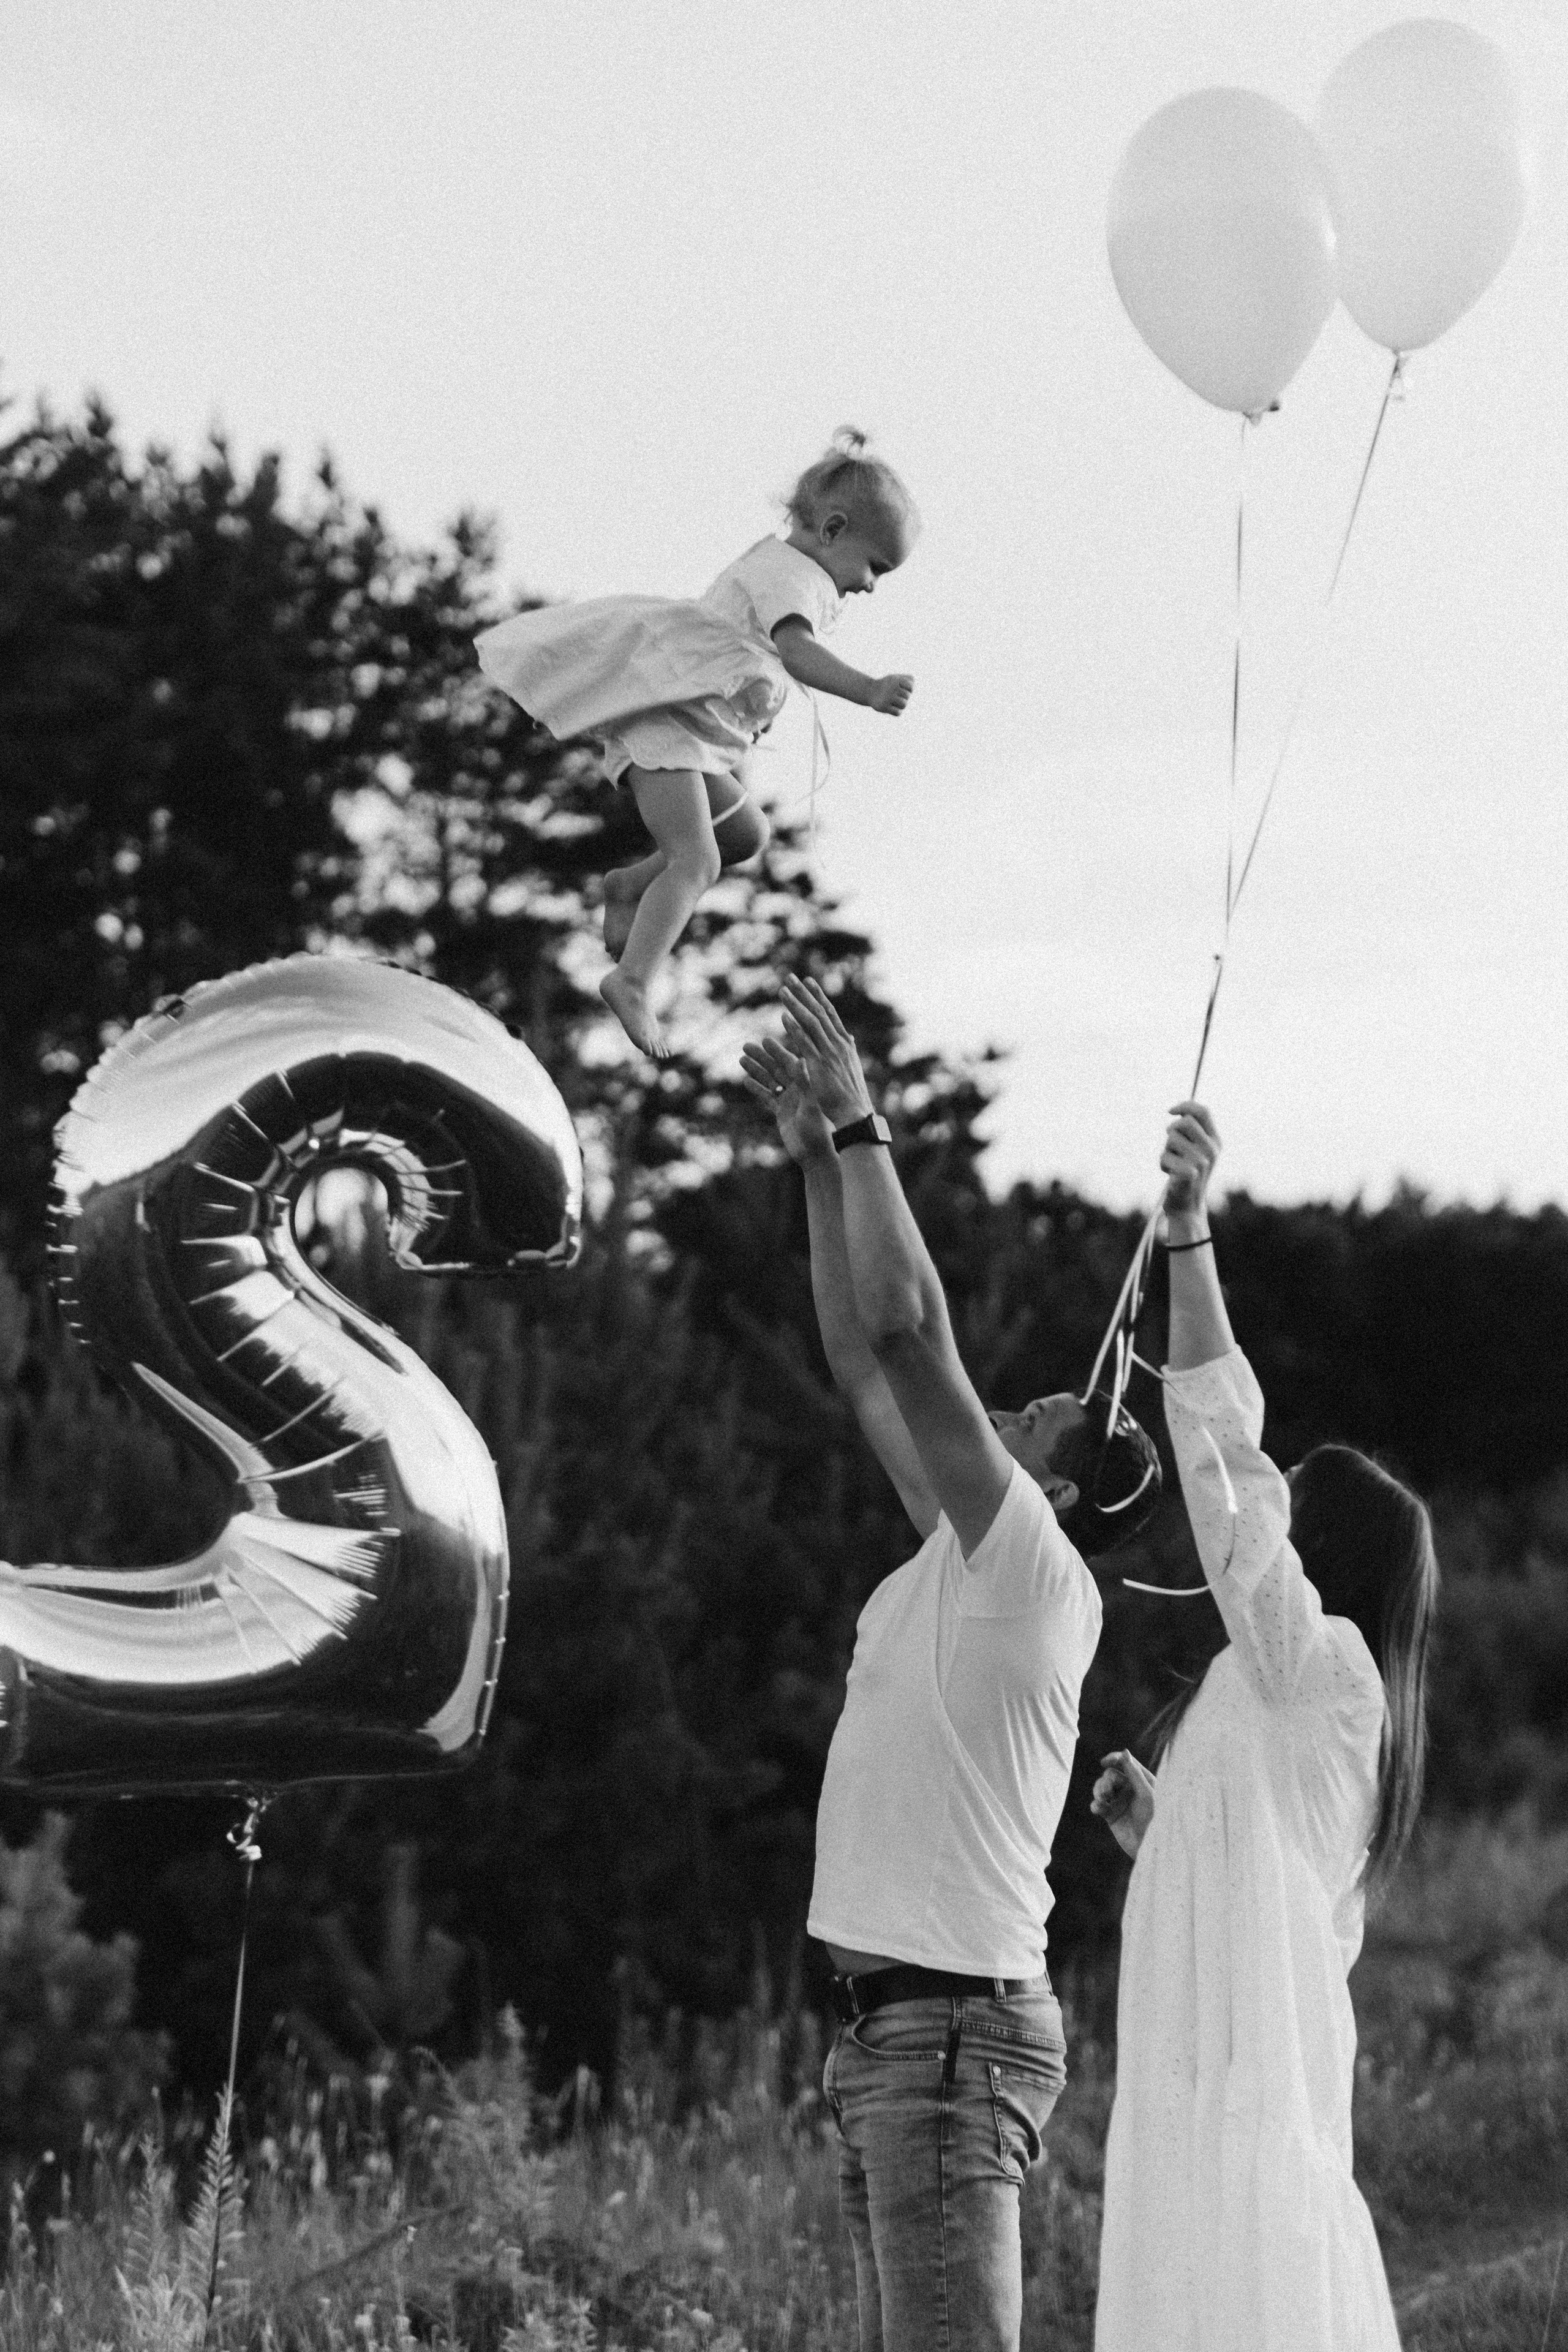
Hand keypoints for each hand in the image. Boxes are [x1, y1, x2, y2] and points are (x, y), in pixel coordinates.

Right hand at [739, 1035, 835, 1165]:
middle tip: (746, 1045)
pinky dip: (757, 1089)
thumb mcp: (810, 1104)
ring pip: (769, 1081)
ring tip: (741, 1058)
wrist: (816, 1154)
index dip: (777, 1051)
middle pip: (777, 1068)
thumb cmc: (819, 1130)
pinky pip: (767, 1098)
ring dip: (756, 1070)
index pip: (790, 1062)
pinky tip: (746, 1080)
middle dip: (762, 1057)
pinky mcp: (781, 1113)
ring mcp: (788, 1100)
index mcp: (807, 1084)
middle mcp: (798, 1089)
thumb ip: (805, 1083)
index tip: (765, 1040)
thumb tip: (800, 1059)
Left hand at [777, 975, 875, 1129]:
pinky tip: (784, 1017)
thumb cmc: (851, 1094)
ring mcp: (830, 1053)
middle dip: (804, 994)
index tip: (808, 981)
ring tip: (782, 991)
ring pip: (811, 1023)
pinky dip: (795, 1029)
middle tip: (789, 977)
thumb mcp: (850, 1067)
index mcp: (845, 1043)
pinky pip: (806, 1043)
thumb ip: (846, 1051)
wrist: (855, 1113)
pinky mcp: (820, 1066)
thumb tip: (848, 1038)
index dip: (818, 996)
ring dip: (796, 1005)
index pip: (829, 1014)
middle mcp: (838, 1044)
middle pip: (819, 1012)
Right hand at [867, 673, 912, 715]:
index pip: (910, 686)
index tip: (904, 689)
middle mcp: (891, 688)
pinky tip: (892, 708)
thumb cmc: (887, 685)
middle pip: (907, 696)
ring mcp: (887, 698)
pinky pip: (898, 713)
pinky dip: (897, 711)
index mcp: (895, 680)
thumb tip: (913, 684)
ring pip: (904, 705)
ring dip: (901, 705)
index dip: (909, 689)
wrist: (870, 691)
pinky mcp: (883, 707)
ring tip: (896, 702)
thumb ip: (908, 679)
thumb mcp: (896, 678)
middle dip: (905, 697)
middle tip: (898, 696)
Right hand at [1091, 1749, 1155, 1859]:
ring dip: (1099, 1791)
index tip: (1104, 1762)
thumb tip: (1124, 1751)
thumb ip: (1134, 1773)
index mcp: (1141, 1780)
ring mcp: (1119, 1801)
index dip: (1113, 1759)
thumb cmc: (1154, 1819)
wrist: (1149, 1847)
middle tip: (1108, 1792)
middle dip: (1106, 1781)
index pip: (1125, 1762)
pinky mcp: (1110, 1814)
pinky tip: (1098, 1809)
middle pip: (1110, 1774)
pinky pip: (1098, 1804)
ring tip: (1103, 1800)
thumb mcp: (1146, 1794)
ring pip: (1101, 1787)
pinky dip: (1095, 1804)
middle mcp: (1129, 1789)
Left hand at [1160, 1100, 1220, 1226]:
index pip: (1203, 1111)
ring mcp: (1202, 1162)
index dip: (1184, 1106)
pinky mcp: (1189, 1174)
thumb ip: (1192, 1131)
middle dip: (1171, 1132)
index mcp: (1216, 1141)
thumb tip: (1179, 1110)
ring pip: (1171, 1139)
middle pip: (1184, 1122)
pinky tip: (1170, 1175)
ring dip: (1166, 1151)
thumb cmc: (1188, 1173)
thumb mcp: (1196, 1150)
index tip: (1170, 1111)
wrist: (1188, 1206)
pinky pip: (1164, 1157)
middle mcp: (1212, 1150)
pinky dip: (1163, 1165)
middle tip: (1172, 1146)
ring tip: (1173, 1164)